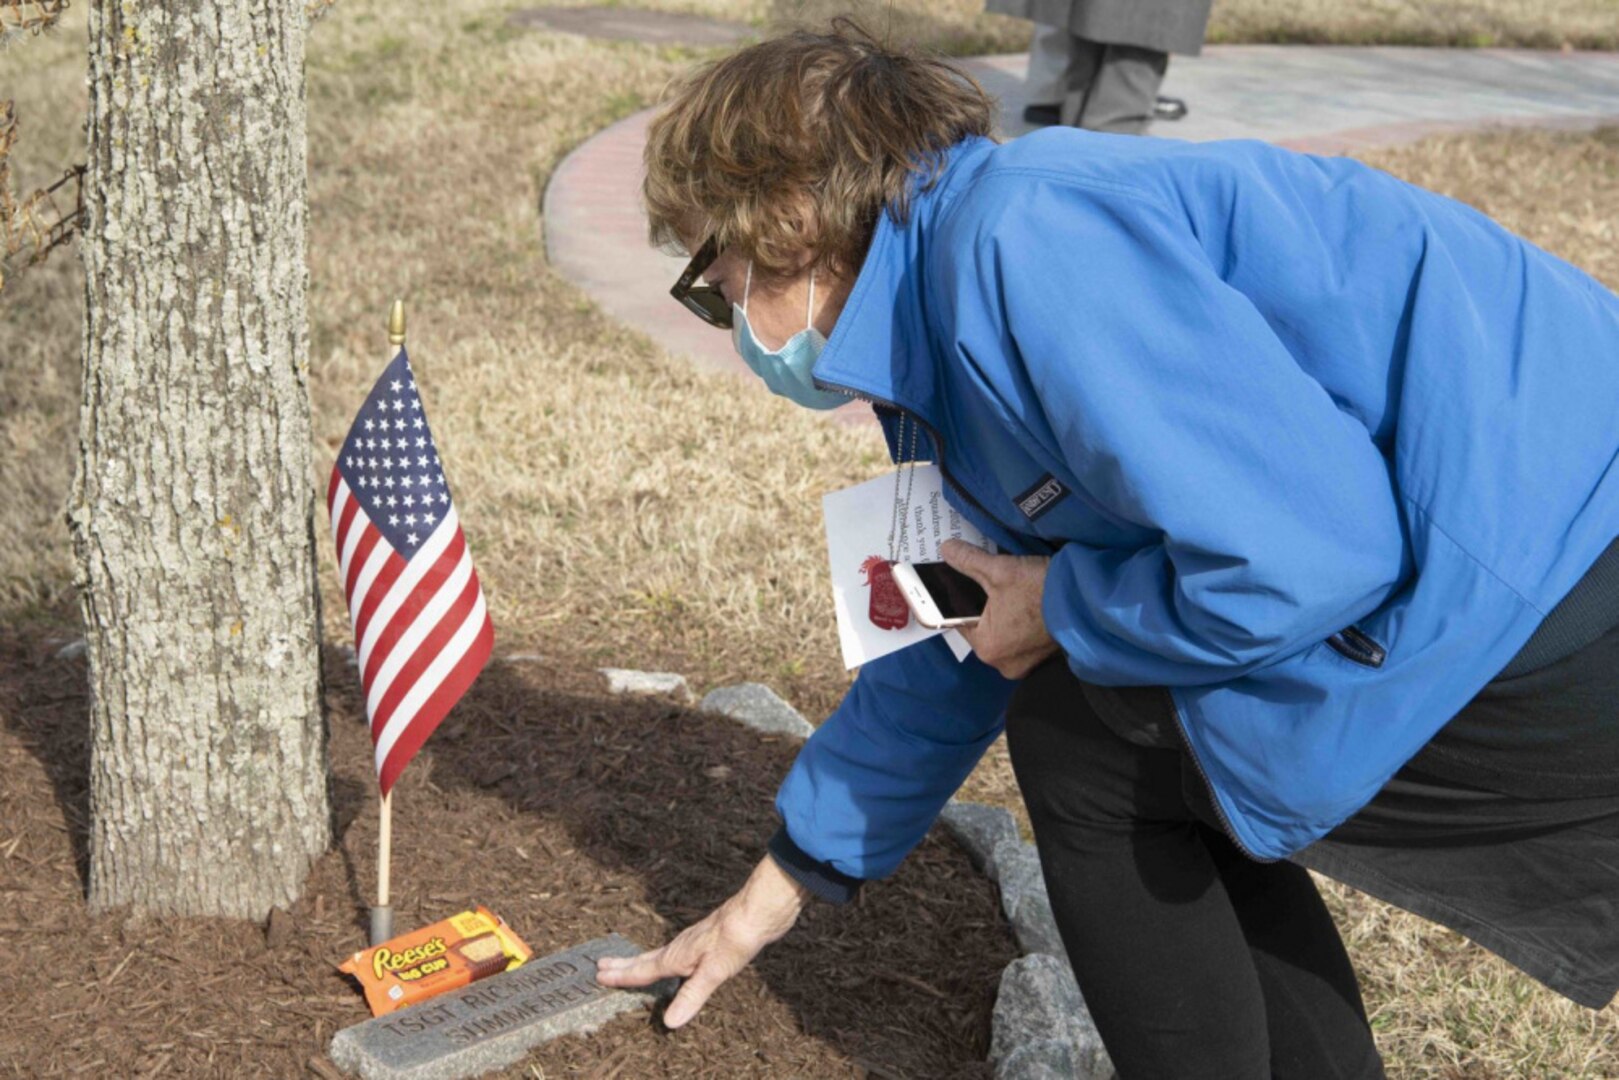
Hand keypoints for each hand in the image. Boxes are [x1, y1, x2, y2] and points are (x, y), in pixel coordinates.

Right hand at [594, 853, 809, 1028]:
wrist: (759, 911)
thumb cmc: (736, 938)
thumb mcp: (714, 972)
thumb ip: (691, 996)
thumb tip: (668, 1022)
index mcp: (678, 956)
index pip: (644, 970)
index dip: (622, 976)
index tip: (599, 976)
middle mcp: (682, 947)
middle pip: (647, 959)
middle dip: (624, 965)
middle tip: (601, 965)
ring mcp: (695, 942)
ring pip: (661, 954)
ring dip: (642, 960)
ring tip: (631, 964)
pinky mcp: (710, 941)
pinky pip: (678, 952)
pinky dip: (666, 959)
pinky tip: (677, 962)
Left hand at [940, 539, 1060, 679]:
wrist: (1088, 599)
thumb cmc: (1040, 589)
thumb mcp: (999, 570)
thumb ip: (968, 560)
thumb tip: (946, 549)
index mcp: (987, 648)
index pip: (960, 621)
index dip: (959, 598)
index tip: (960, 583)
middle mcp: (1004, 663)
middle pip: (983, 627)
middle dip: (984, 605)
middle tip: (987, 582)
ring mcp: (1027, 662)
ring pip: (1004, 631)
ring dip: (1005, 613)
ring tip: (1008, 590)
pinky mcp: (1044, 656)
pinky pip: (1023, 637)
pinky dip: (1022, 621)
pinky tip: (1025, 602)